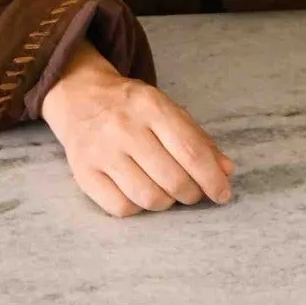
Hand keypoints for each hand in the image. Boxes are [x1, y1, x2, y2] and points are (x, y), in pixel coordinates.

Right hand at [40, 39, 236, 217]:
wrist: (79, 96)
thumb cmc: (131, 106)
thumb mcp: (167, 108)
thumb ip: (197, 138)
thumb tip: (226, 171)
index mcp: (151, 105)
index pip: (190, 150)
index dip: (212, 178)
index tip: (223, 194)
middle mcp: (124, 127)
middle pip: (172, 178)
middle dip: (191, 193)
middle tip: (193, 193)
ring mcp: (101, 151)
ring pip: (148, 198)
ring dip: (167, 203)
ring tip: (168, 193)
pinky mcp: (84, 173)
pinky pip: (121, 208)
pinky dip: (138, 209)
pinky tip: (141, 194)